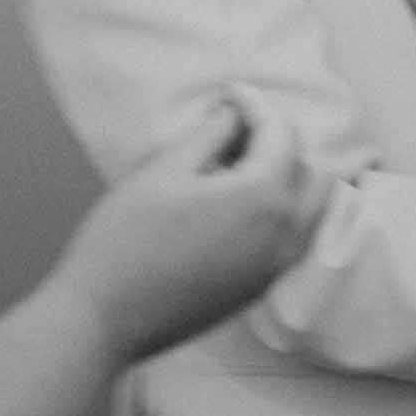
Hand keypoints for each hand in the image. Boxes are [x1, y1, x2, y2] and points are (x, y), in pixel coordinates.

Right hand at [43, 91, 331, 369]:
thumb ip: (210, 134)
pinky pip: (293, 237)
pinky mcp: (261, 287)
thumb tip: (235, 115)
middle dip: (279, 142)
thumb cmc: (124, 241)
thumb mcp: (163, 171)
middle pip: (309, 168)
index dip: (255, 106)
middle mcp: (284, 234)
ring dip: (287, 178)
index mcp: (264, 198)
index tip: (228, 96)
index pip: (282, 134)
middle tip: (235, 131)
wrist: (104, 319)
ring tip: (238, 165)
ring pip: (311, 206)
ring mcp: (276, 266)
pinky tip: (237, 203)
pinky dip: (282, 211)